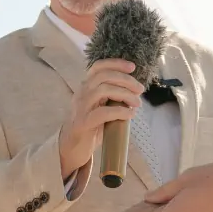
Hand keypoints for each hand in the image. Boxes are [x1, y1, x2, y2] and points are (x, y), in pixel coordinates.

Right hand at [59, 58, 148, 179]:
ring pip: (103, 90)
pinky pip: (103, 112)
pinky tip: (130, 114)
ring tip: (137, 103)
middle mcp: (81, 94)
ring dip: (125, 94)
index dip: (115, 63)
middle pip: (104, 76)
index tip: (133, 67)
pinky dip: (120, 111)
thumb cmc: (91, 126)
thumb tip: (135, 92)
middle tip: (140, 90)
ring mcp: (81, 108)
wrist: (72, 148)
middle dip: (125, 80)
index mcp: (86, 87)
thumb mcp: (101, 106)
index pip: (98, 67)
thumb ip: (112, 97)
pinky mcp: (83, 123)